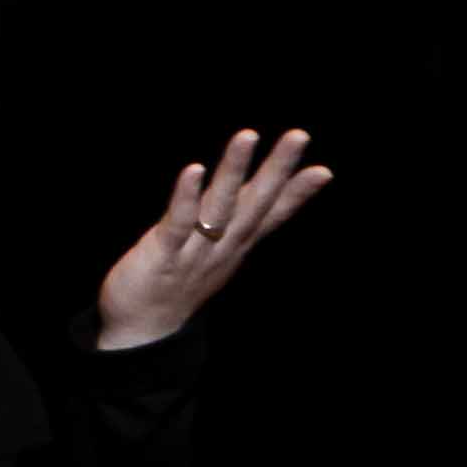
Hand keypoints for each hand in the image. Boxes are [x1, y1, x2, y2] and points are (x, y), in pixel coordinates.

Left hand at [95, 127, 328, 349]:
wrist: (143, 330)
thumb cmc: (179, 283)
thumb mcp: (217, 254)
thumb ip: (236, 226)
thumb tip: (256, 200)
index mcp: (234, 245)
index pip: (271, 215)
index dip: (297, 194)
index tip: (323, 170)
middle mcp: (222, 247)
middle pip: (254, 204)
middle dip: (277, 170)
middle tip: (299, 136)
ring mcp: (194, 252)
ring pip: (220, 207)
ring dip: (234, 170)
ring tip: (248, 136)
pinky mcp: (163, 255)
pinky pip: (178, 223)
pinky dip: (186, 197)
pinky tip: (194, 170)